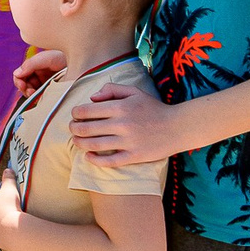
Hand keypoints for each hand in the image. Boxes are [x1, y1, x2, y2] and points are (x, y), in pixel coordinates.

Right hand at [13, 49, 67, 99]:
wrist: (81, 63)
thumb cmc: (64, 58)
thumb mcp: (46, 58)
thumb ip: (30, 65)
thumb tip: (16, 74)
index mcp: (35, 66)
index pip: (20, 75)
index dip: (19, 80)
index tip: (22, 85)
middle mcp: (39, 75)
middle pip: (24, 85)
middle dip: (25, 89)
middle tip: (30, 92)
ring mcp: (45, 84)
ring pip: (31, 93)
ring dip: (31, 94)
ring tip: (35, 94)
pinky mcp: (52, 92)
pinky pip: (41, 98)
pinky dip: (38, 98)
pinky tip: (41, 98)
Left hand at [68, 81, 182, 166]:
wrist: (177, 127)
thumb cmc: (153, 108)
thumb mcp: (135, 92)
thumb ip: (112, 89)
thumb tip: (92, 98)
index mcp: (120, 107)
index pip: (87, 110)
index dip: (76, 113)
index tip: (75, 115)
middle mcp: (122, 124)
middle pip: (87, 128)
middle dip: (74, 128)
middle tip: (72, 128)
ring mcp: (128, 142)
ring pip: (94, 145)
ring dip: (80, 143)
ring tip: (76, 141)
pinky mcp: (134, 156)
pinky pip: (109, 161)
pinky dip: (95, 160)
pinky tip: (88, 156)